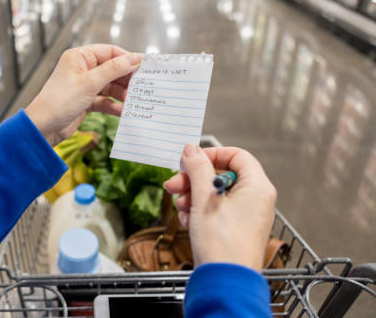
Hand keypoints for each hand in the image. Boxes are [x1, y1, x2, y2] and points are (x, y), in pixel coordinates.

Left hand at [26, 44, 140, 145]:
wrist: (43, 127)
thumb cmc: (61, 100)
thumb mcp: (90, 83)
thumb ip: (114, 70)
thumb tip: (135, 58)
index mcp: (79, 57)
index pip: (109, 52)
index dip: (126, 59)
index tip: (143, 67)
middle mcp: (82, 69)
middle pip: (111, 69)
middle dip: (126, 79)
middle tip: (142, 86)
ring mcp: (84, 86)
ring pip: (109, 86)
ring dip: (122, 94)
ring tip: (134, 101)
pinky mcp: (85, 101)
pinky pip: (104, 101)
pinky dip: (113, 106)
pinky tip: (123, 111)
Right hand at [163, 145, 276, 271]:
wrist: (224, 281)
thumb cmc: (222, 242)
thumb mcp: (204, 198)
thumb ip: (197, 169)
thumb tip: (192, 150)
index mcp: (257, 187)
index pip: (237, 156)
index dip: (212, 154)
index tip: (192, 160)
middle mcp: (256, 200)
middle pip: (222, 175)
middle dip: (194, 179)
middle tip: (174, 184)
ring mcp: (246, 216)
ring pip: (216, 194)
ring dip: (193, 197)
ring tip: (181, 208)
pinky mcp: (235, 230)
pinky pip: (216, 211)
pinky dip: (199, 212)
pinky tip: (188, 221)